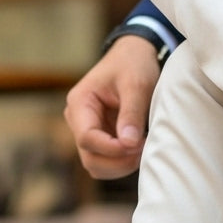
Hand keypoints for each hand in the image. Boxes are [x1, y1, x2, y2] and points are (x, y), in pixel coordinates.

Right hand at [64, 34, 159, 178]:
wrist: (135, 56)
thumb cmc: (133, 64)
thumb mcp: (136, 84)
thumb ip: (132, 113)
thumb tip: (128, 143)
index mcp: (79, 104)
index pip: (87, 138)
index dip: (112, 148)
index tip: (136, 145)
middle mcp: (78, 121)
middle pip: (90, 158)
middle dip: (118, 161)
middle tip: (144, 148)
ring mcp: (88, 132)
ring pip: (97, 166)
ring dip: (121, 165)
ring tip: (143, 148)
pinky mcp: (101, 139)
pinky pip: (108, 163)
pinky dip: (123, 163)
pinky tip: (139, 149)